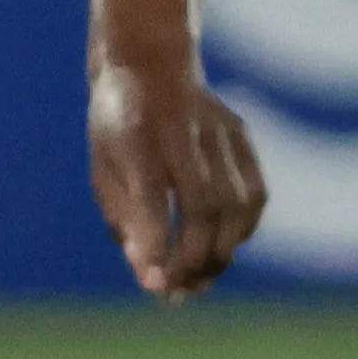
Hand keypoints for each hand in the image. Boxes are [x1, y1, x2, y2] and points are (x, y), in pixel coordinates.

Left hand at [89, 47, 264, 297]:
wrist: (149, 63)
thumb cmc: (116, 126)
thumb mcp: (103, 168)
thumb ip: (124, 218)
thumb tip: (149, 274)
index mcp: (135, 133)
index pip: (152, 194)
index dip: (156, 241)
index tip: (153, 284)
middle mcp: (182, 129)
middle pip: (203, 205)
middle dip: (193, 257)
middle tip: (176, 294)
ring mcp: (219, 130)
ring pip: (235, 204)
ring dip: (220, 253)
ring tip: (197, 283)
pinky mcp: (242, 135)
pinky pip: (254, 194)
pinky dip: (241, 230)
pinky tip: (221, 252)